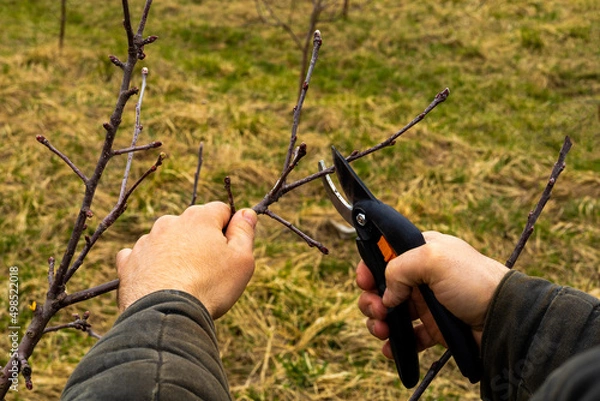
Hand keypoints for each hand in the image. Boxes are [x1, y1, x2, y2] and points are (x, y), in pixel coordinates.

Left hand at [116, 202, 257, 318]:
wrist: (165, 315)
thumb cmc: (209, 286)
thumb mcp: (241, 259)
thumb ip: (244, 232)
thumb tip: (246, 213)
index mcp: (199, 218)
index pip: (221, 210)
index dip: (230, 229)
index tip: (231, 251)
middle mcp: (170, 222)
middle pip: (193, 225)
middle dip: (202, 241)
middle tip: (210, 270)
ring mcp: (146, 241)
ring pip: (168, 239)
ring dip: (177, 252)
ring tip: (185, 281)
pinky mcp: (129, 261)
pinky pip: (142, 255)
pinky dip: (151, 264)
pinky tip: (159, 281)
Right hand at [356, 231, 507, 357]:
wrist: (504, 318)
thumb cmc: (475, 281)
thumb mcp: (434, 258)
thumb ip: (400, 267)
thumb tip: (388, 294)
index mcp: (422, 251)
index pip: (384, 255)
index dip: (369, 267)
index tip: (364, 281)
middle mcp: (421, 276)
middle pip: (381, 287)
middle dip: (371, 299)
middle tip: (377, 310)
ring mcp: (426, 304)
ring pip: (389, 313)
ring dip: (378, 323)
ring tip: (383, 331)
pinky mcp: (433, 328)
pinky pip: (406, 336)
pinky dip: (394, 343)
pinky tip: (391, 347)